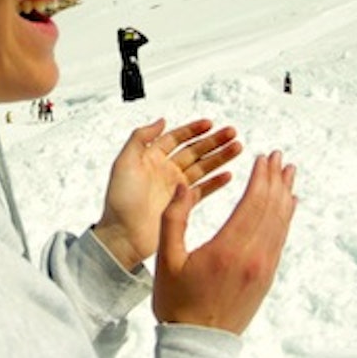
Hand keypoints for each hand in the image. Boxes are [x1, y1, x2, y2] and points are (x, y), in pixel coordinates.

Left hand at [92, 118, 242, 270]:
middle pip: (194, 151)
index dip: (193, 130)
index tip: (210, 123)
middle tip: (232, 133)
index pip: (176, 138)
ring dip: (220, 157)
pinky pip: (203, 190)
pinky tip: (228, 174)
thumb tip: (161, 121)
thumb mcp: (124, 163)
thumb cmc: (120, 202)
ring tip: (237, 147)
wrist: (123, 236)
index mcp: (150, 158)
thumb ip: (140, 138)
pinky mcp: (182, 205)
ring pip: (202, 167)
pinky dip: (216, 182)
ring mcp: (175, 188)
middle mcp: (165, 171)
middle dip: (213, 141)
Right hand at [153, 151, 297, 334]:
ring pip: (280, 223)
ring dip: (285, 195)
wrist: (198, 344)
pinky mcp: (266, 278)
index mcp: (228, 249)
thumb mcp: (167, 259)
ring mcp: (263, 268)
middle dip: (276, 179)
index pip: (252, 203)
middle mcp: (252, 257)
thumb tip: (184, 186)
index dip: (260, 178)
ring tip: (289, 173)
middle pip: (271, 209)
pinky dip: (285, 218)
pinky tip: (288, 206)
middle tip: (279, 157)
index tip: (264, 157)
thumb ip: (173, 219)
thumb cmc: (177, 302)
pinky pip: (280, 240)